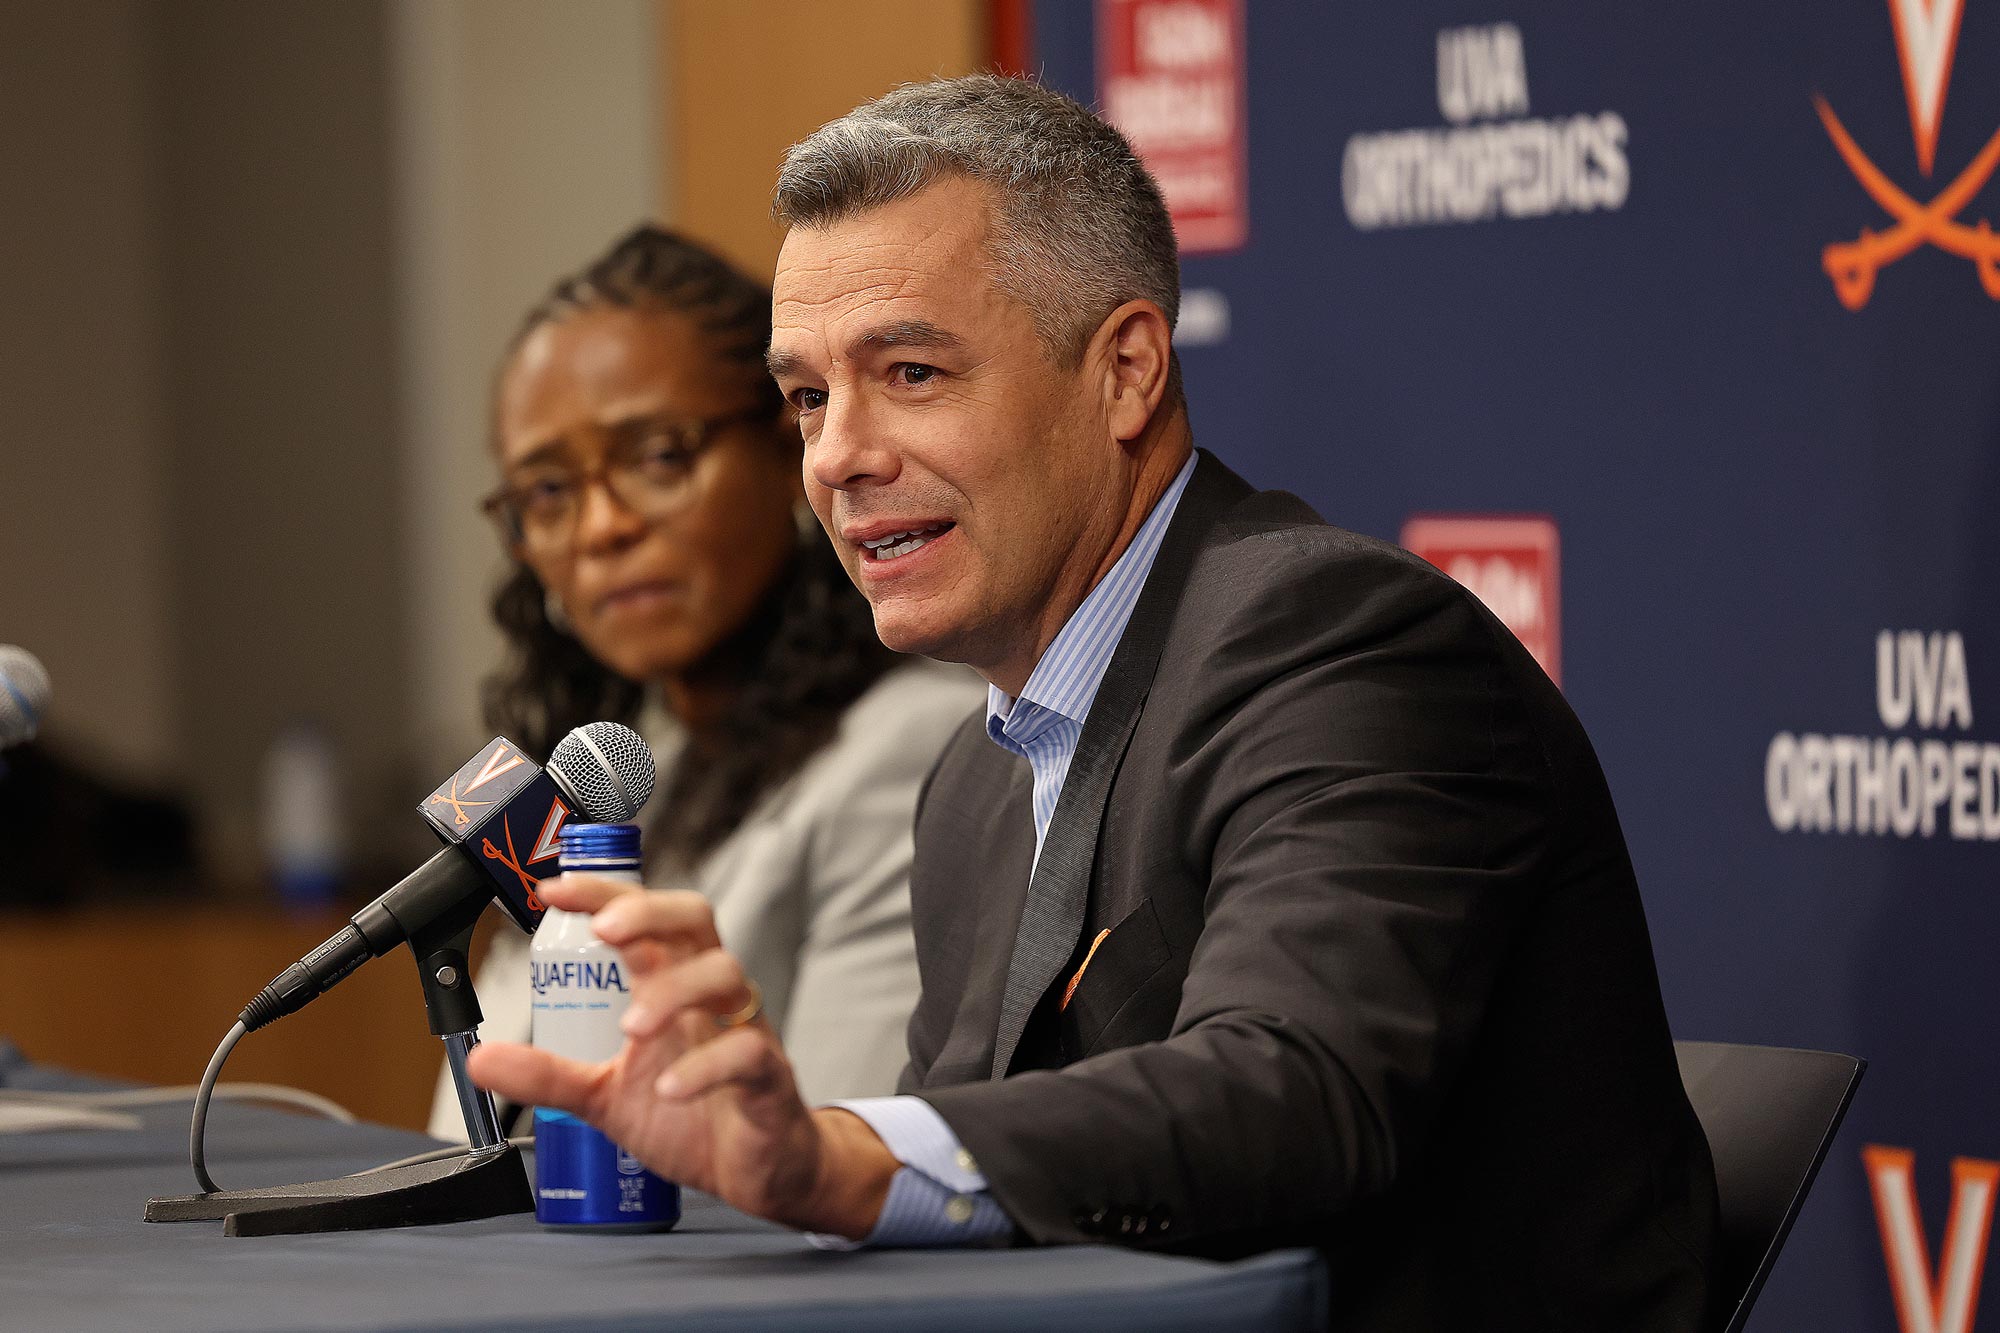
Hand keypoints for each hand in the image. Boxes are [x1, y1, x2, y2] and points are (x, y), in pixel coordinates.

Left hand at [466, 873, 898, 1236]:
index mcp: (670, 985)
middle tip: (604, 931)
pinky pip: (747, 1052)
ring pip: (726, 975)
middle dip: (648, 913)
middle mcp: (709, 996)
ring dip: (674, 992)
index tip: (553, 892)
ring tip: (631, 1028)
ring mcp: (744, 1029)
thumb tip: (479, 1058)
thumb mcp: (603, 1096)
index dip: (603, 894)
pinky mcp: (768, 1076)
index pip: (643, 918)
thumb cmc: (690, 1117)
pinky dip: (706, 1066)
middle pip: (694, 920)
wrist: (753, 1170)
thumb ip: (548, 1075)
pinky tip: (669, 1088)